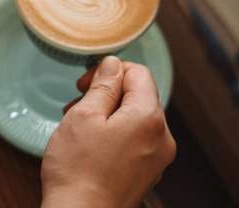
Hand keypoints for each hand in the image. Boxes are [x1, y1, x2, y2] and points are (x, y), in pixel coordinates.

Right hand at [41, 57, 175, 207]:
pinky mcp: (148, 174)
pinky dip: (115, 136)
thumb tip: (114, 64)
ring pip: (135, 119)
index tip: (83, 85)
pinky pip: (135, 142)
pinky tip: (91, 148)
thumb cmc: (77, 170)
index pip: (138, 73)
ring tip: (80, 130)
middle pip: (138, 96)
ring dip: (108, 116)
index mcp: (149, 118)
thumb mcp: (83, 115)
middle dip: (106, 95)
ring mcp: (158, 159)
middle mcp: (162, 138)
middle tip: (76, 108)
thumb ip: (103, 85)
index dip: (108, 72)